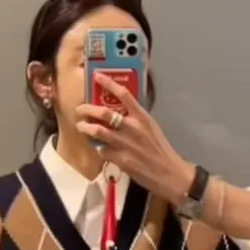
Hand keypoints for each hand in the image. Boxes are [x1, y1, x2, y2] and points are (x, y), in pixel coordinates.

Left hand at [77, 79, 192, 205]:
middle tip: (80, 109)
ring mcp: (125, 144)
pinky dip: (97, 147)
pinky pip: (102, 150)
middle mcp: (133, 128)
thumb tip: (118, 112)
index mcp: (143, 117)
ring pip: (98, 131)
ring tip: (80, 126)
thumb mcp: (152, 129)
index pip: (125, 95)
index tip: (97, 76)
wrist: (169, 173)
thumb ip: (136, 119)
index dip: (109, 83)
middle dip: (88, 109)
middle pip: (105, 112)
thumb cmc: (161, 150)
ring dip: (86, 128)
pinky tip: (96, 147)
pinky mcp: (121, 160)